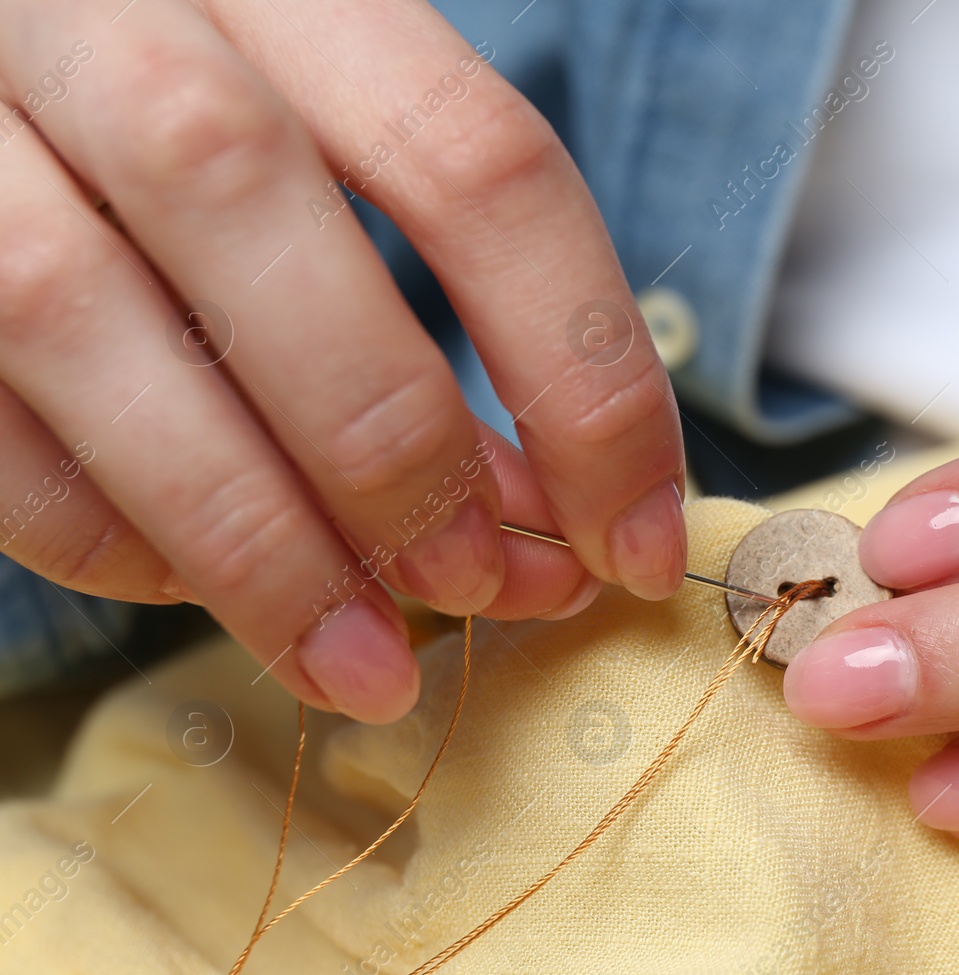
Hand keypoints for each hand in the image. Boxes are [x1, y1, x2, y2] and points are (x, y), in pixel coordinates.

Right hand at [0, 0, 685, 722]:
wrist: (6, 59)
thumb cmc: (215, 113)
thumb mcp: (348, 147)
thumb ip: (450, 303)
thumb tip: (546, 525)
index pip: (477, 162)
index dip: (584, 378)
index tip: (634, 542)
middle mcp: (106, 11)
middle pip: (254, 209)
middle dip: (398, 450)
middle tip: (481, 588)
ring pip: (82, 318)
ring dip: (255, 538)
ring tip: (365, 663)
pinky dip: (108, 535)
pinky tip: (207, 590)